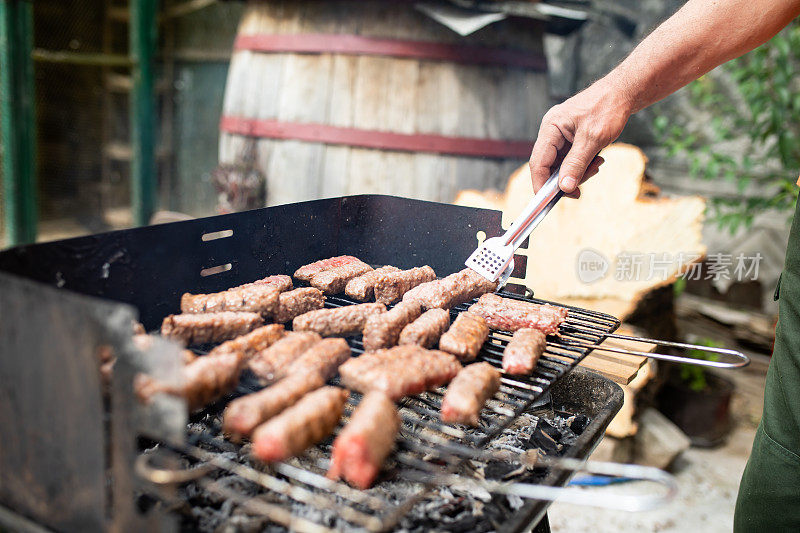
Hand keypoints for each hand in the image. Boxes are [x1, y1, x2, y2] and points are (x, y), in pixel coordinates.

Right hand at [529, 78, 632, 197]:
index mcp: (550, 127)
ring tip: (596, 166)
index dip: (540, 183)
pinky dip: (582, 165)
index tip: (548, 201)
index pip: (538, 161)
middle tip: (583, 186)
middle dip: (565, 178)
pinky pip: (570, 159)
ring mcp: (561, 135)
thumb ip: (576, 164)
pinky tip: (596, 160)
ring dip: (577, 172)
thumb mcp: (593, 139)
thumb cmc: (607, 109)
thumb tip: (564, 187)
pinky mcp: (570, 139)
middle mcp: (552, 131)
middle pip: (549, 165)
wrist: (622, 93)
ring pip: (561, 165)